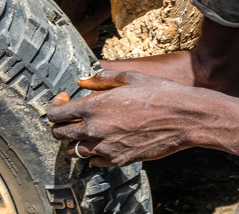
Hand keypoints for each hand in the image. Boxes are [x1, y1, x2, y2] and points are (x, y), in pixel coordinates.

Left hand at [47, 69, 201, 166]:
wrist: (183, 117)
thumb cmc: (159, 93)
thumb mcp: (129, 77)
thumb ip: (101, 79)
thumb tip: (83, 80)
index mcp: (94, 107)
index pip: (55, 114)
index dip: (55, 106)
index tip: (64, 100)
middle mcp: (95, 130)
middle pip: (59, 135)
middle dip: (61, 124)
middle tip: (72, 115)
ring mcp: (106, 148)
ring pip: (74, 151)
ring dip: (76, 140)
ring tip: (88, 129)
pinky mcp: (119, 160)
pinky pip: (94, 162)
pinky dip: (94, 153)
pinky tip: (105, 141)